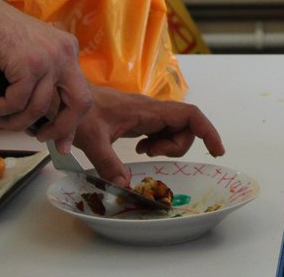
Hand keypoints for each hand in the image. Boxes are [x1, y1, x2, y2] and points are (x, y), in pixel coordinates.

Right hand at [0, 4, 90, 150]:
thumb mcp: (27, 59)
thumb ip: (39, 84)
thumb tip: (43, 123)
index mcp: (67, 51)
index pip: (81, 94)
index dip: (72, 124)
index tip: (62, 144)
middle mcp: (65, 53)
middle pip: (79, 103)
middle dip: (60, 129)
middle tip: (38, 137)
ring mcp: (48, 57)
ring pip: (38, 109)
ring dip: (13, 120)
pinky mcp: (28, 63)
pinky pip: (17, 102)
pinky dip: (0, 108)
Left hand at [70, 86, 225, 185]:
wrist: (67, 98)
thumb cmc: (80, 114)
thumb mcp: (92, 140)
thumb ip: (108, 163)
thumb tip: (125, 187)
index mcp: (148, 111)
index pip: (189, 115)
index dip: (208, 131)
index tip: (216, 150)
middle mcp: (152, 110)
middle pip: (185, 126)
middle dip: (176, 146)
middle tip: (150, 154)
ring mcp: (147, 114)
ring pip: (175, 130)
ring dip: (166, 146)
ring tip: (142, 152)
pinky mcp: (140, 120)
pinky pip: (162, 132)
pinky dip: (158, 144)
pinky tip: (139, 149)